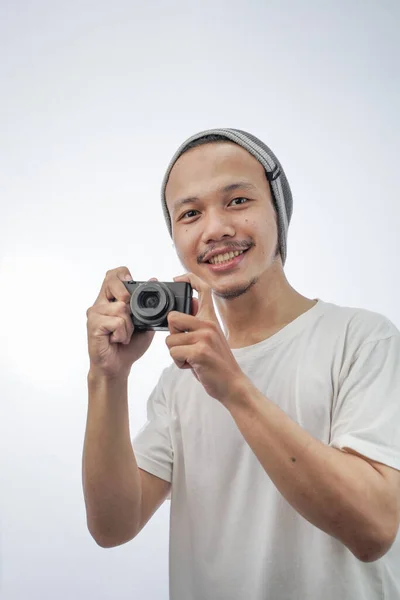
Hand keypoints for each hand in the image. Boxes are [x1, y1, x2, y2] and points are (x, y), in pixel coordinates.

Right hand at [86, 267, 156, 378]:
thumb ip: (148, 304)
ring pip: (121, 307)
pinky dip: (123, 333)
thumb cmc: (129, 345)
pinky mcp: (93, 325)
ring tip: (124, 335)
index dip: (123, 275)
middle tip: (129, 318)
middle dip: (127, 298)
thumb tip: (154, 280)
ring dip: (129, 326)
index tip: (131, 286)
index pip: (113, 274)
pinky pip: (117, 322)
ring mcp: (95, 313)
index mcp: (110, 299)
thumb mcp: (144, 322)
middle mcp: (100, 303)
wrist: (118, 367)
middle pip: (112, 281)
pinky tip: (117, 340)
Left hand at [165, 272, 246, 403]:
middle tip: (186, 348)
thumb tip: (186, 307)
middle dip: (173, 336)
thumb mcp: (210, 337)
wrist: (233, 384)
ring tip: (192, 359)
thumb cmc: (217, 363)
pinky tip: (193, 366)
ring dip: (176, 354)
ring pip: (170, 340)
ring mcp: (205, 337)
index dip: (188, 278)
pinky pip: (174, 353)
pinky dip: (179, 364)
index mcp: (211, 318)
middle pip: (172, 318)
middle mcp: (209, 324)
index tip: (177, 279)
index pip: (203, 288)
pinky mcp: (200, 351)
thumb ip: (198, 324)